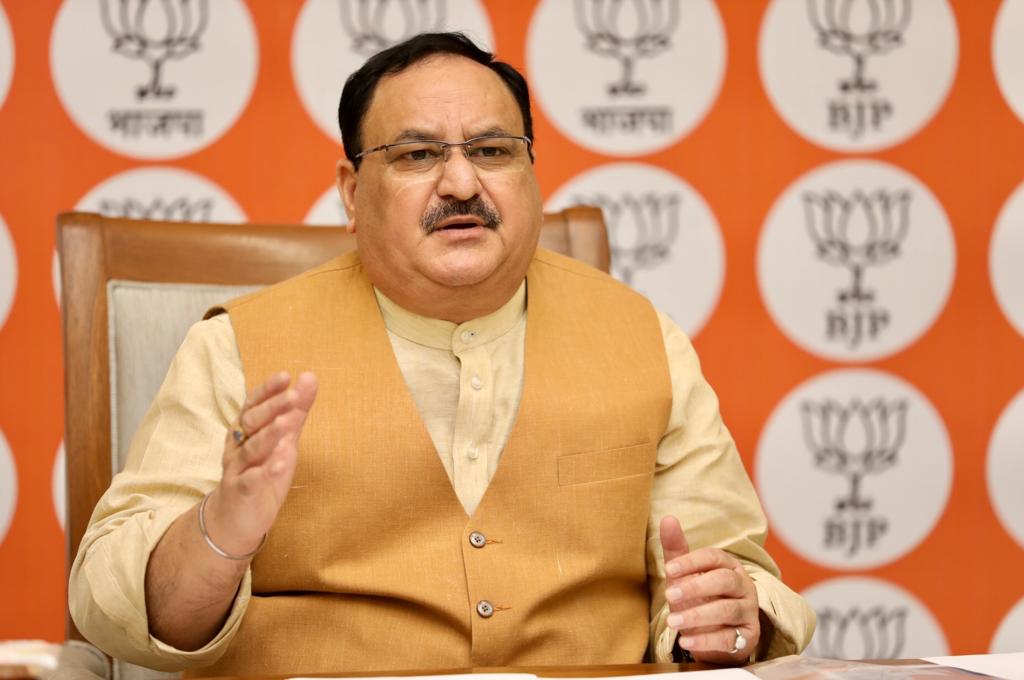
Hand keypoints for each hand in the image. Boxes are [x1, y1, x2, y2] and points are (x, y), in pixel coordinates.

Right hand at [205, 371, 318, 555]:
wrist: (236, 519)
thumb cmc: (261, 472)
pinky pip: (252, 480)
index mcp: (246, 429)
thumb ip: (296, 411)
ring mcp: (237, 469)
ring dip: (268, 435)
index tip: (285, 376)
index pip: (254, 404)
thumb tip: (309, 376)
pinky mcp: (241, 492)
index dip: (268, 390)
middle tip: (292, 395)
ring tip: (285, 423)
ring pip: (250, 449)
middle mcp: (238, 445)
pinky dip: (267, 471)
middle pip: (251, 422)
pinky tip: (281, 463)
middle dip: (271, 408)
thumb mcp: (284, 440)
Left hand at [660, 515, 759, 664]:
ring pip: (727, 610)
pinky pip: (729, 638)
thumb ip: (677, 550)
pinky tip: (685, 640)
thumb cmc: (699, 598)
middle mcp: (743, 585)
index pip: (714, 557)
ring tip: (673, 622)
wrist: (713, 635)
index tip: (668, 570)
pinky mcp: (748, 637)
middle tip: (669, 595)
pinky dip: (706, 640)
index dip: (691, 562)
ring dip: (697, 616)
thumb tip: (667, 518)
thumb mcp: (684, 576)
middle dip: (695, 587)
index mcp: (728, 566)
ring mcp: (748, 611)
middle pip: (724, 581)